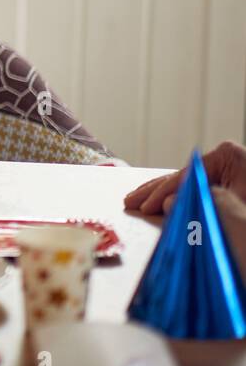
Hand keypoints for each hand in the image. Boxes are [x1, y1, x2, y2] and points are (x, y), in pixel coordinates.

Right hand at [124, 140, 245, 215]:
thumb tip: (168, 203)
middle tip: (130, 202)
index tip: (145, 207)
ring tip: (136, 200)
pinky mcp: (226, 181)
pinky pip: (193, 189)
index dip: (162, 193)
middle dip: (155, 192)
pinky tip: (159, 201)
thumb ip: (203, 203)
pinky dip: (176, 198)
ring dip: (161, 195)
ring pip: (184, 183)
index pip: (184, 176)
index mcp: (228, 156)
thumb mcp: (236, 209)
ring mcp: (225, 168)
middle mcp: (225, 158)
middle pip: (180, 176)